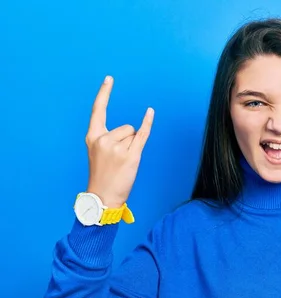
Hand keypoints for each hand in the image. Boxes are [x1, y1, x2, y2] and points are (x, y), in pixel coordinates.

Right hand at [85, 76, 153, 207]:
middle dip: (127, 140)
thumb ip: (109, 139)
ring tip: (123, 163)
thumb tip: (133, 129)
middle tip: (118, 160)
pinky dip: (147, 124)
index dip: (104, 93)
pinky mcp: (131, 156)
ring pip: (134, 135)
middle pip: (126, 127)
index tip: (110, 78)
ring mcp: (117, 148)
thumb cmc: (103, 176)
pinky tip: (150, 112)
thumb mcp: (99, 153)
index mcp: (93, 137)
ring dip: (133, 147)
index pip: (98, 110)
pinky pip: (142, 135)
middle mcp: (103, 139)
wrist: (102, 197)